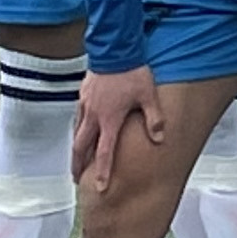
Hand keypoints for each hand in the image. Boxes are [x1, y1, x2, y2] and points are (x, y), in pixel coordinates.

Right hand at [73, 67, 159, 191]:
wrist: (115, 50)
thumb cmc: (132, 72)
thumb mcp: (148, 96)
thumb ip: (154, 119)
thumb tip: (160, 138)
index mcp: (109, 120)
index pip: (104, 153)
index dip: (102, 172)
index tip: (99, 187)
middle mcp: (94, 116)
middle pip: (81, 147)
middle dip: (78, 165)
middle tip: (77, 179)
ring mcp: (86, 105)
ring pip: (77, 132)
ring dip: (76, 148)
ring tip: (77, 159)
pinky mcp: (83, 95)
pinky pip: (77, 117)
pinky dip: (78, 128)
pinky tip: (80, 129)